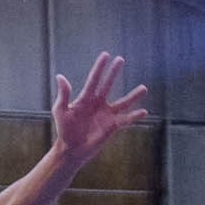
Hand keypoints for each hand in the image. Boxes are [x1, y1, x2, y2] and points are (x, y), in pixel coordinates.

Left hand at [50, 54, 148, 168]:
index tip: (106, 55)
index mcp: (85, 98)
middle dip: (113, 72)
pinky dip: (135, 116)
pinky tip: (144, 112)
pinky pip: (126, 120)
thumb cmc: (64, 130)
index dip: (100, 68)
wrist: (71, 149)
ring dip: (133, 96)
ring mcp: (106, 114)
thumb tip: (60, 76)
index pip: (94, 79)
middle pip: (107, 85)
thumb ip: (63, 95)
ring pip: (123, 102)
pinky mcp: (112, 126)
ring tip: (144, 88)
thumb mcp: (61, 111)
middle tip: (120, 59)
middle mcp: (98, 103)